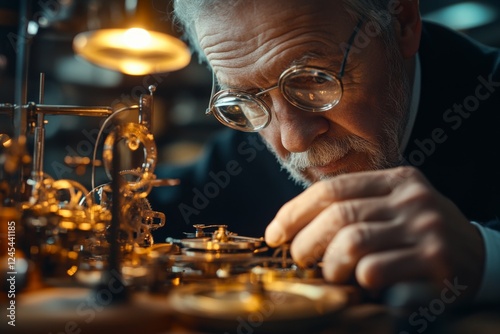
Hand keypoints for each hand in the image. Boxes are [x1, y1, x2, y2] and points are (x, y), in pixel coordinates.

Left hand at [265, 166, 483, 296]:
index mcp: (396, 180)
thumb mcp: (391, 210)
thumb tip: (291, 226)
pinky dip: (358, 281)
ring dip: (331, 264)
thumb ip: (353, 209)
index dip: (295, 212)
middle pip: (338, 214)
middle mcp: (412, 198)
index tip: (274, 233)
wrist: (476, 259)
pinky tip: (364, 285)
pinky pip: (374, 270)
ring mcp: (425, 228)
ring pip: (352, 241)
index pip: (332, 189)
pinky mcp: (434, 261)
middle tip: (299, 259)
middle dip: (306, 241)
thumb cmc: (418, 237)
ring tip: (332, 274)